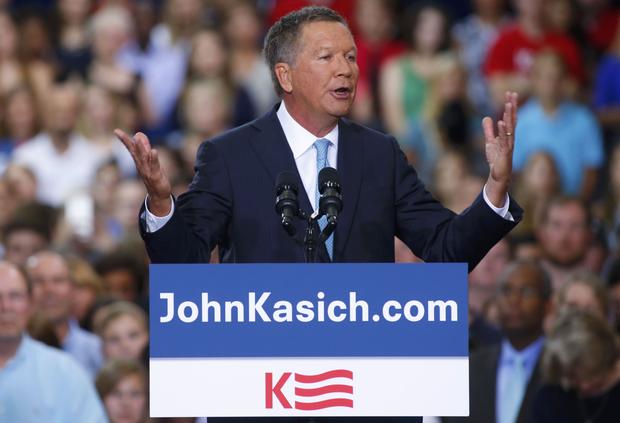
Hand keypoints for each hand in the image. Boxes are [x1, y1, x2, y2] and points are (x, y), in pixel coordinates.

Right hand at [114, 129, 171, 215]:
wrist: (158, 194)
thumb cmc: (153, 175)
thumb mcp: (148, 160)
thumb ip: (144, 147)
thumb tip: (138, 134)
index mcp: (139, 161)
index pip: (131, 148)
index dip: (124, 139)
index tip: (116, 131)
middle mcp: (141, 165)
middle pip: (134, 152)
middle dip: (128, 142)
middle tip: (118, 132)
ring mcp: (147, 171)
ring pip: (143, 158)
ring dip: (140, 148)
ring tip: (137, 137)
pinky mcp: (156, 176)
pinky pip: (154, 166)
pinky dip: (154, 159)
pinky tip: (153, 151)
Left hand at [483, 91, 517, 206]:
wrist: (498, 175)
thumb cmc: (496, 159)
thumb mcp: (490, 142)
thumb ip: (489, 130)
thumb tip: (487, 117)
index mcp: (507, 134)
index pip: (510, 117)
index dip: (510, 106)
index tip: (510, 93)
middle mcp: (510, 137)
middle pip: (512, 119)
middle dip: (512, 107)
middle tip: (512, 93)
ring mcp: (509, 144)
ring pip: (510, 128)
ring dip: (509, 116)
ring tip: (508, 104)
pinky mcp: (505, 152)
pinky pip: (504, 139)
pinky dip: (503, 131)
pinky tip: (501, 122)